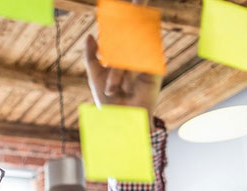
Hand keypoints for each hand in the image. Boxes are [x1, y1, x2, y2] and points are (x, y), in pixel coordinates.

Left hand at [83, 0, 162, 127]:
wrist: (122, 122)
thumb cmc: (108, 102)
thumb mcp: (95, 75)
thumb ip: (92, 55)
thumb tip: (91, 35)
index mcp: (122, 58)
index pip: (124, 33)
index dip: (128, 15)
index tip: (132, 1)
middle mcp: (136, 58)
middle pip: (136, 31)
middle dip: (138, 10)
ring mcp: (147, 63)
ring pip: (137, 42)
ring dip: (125, 54)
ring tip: (118, 62)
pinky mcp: (155, 70)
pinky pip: (146, 54)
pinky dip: (134, 57)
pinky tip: (128, 60)